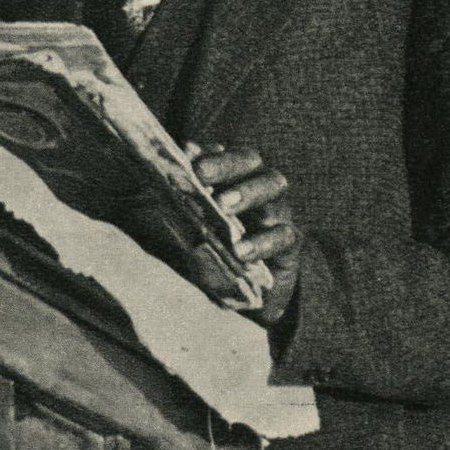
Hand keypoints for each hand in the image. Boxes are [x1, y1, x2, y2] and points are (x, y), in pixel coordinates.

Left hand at [187, 142, 300, 325]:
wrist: (242, 295)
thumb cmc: (210, 252)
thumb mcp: (186, 228)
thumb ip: (177, 200)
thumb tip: (160, 174)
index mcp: (233, 179)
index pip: (225, 154)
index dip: (211, 154)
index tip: (189, 161)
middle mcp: (257, 187)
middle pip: (252, 162)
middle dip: (227, 165)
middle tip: (202, 177)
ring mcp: (276, 212)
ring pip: (273, 189)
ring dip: (248, 193)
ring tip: (223, 207)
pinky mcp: (289, 243)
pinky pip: (284, 235)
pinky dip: (263, 241)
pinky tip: (242, 251)